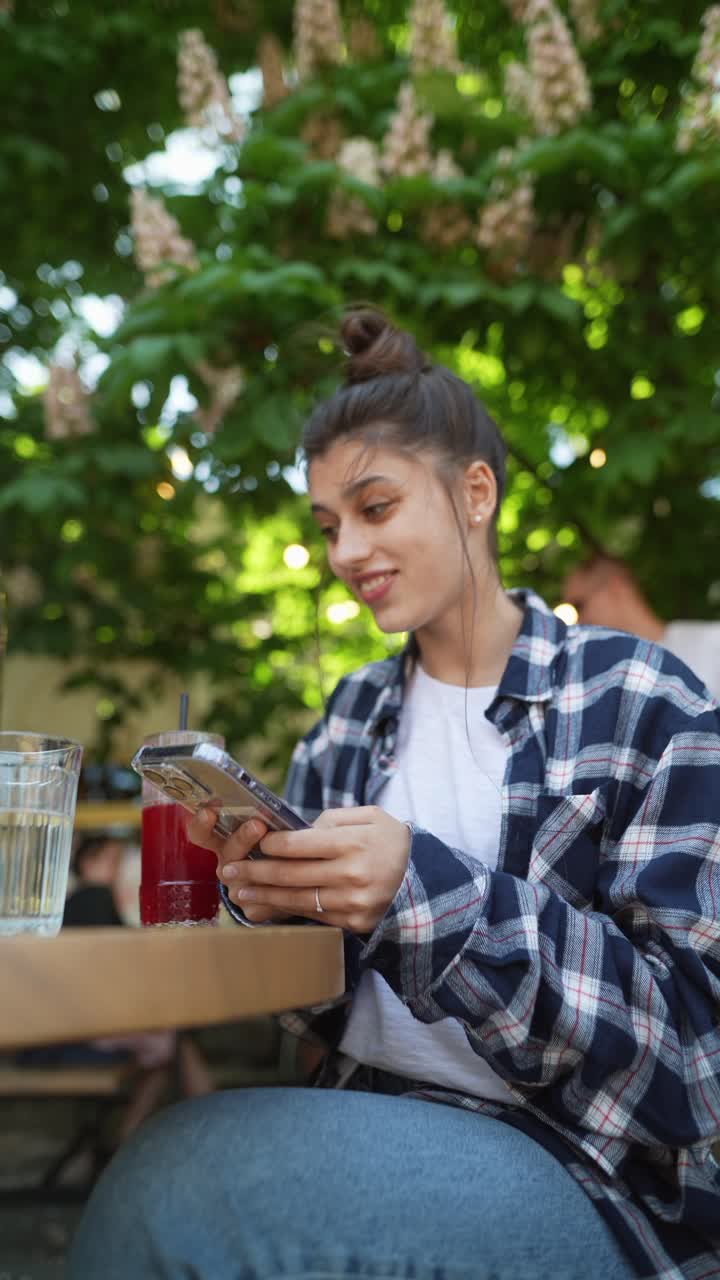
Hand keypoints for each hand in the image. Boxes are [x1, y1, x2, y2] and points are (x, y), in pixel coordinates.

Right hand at [187, 808, 291, 923]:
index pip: (201, 833)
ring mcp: (236, 889)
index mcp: (222, 842)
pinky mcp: (253, 909)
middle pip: (227, 853)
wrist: (285, 881)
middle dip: (242, 838)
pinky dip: (275, 894)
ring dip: (259, 868)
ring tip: (278, 856)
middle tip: (257, 825)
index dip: (201, 822)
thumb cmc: (274, 843)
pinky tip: (287, 888)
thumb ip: (263, 816)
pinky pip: (261, 903)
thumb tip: (271, 803)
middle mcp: (226, 866)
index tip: (209, 810)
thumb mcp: (265, 826)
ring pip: (243, 881)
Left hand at [217, 806, 411, 933]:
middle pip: (291, 875)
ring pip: (297, 899)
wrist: (424, 879)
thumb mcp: (370, 816)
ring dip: (263, 897)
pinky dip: (285, 911)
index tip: (256, 843)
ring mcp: (352, 902)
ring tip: (239, 892)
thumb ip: (333, 819)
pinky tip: (266, 907)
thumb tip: (297, 832)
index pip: (300, 845)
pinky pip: (312, 916)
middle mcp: (352, 874)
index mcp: (354, 843)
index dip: (272, 845)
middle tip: (229, 871)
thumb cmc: (390, 841)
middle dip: (255, 872)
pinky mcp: (353, 922)